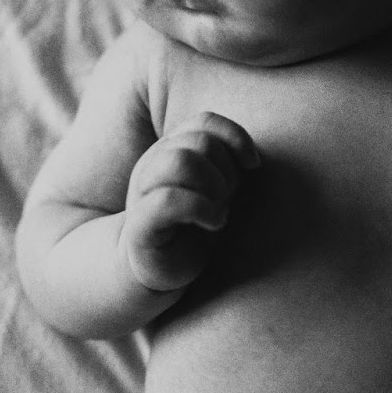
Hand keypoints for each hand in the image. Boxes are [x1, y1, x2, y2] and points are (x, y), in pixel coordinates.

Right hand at [120, 111, 259, 291]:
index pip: (204, 122)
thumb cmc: (191, 228)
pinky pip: (168, 201)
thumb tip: (251, 157)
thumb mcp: (213, 188)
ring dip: (213, 187)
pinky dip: (201, 209)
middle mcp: (152, 166)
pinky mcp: (139, 227)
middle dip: (226, 171)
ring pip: (181, 161)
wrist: (154, 271)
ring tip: (219, 212)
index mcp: (169, 151)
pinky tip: (212, 223)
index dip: (234, 138)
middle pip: (199, 142)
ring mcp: (141, 194)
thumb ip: (224, 163)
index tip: (252, 165)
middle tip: (227, 199)